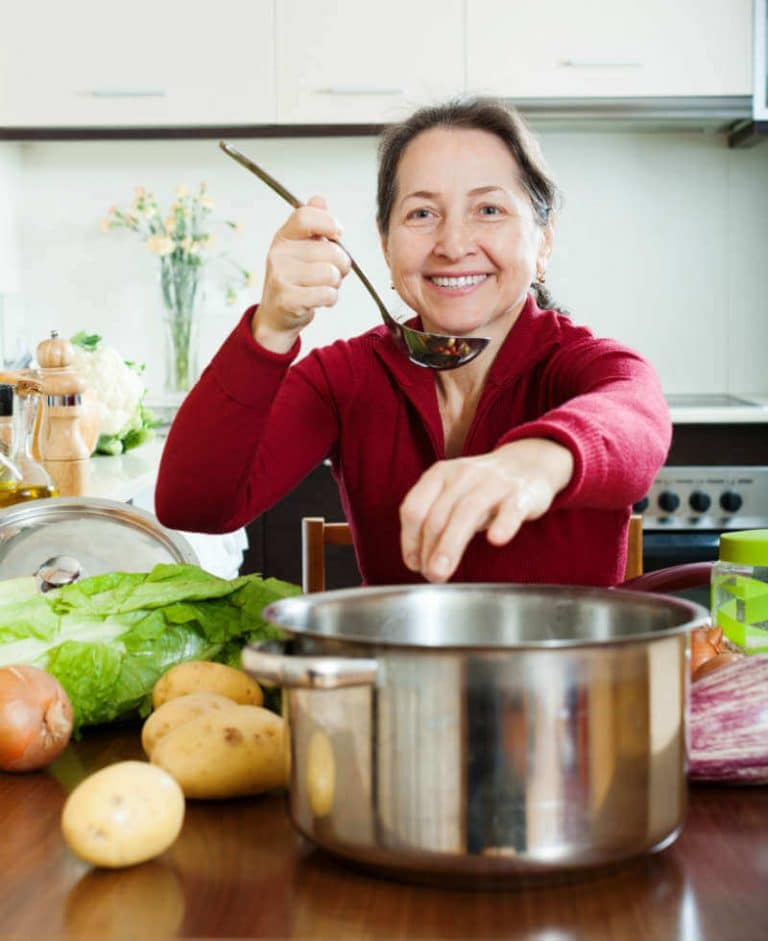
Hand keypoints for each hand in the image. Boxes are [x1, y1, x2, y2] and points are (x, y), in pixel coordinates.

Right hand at [252, 196, 351, 351]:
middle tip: (333, 273)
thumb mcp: (301, 249)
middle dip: (341, 264)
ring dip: (335, 283)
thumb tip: (320, 200)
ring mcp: (280, 276)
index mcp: (284, 237)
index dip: (328, 222)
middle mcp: (278, 253)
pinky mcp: (287, 299)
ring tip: (324, 287)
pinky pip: (327, 294)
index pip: (305, 216)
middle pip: (329, 250)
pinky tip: (320, 300)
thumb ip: (313, 225)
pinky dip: (331, 299)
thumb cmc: (295, 281)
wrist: (277, 317)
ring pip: (330, 273)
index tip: (338, 233)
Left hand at [399, 439, 573, 582]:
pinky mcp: (521, 493)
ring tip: (443, 571)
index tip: (414, 564)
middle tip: (430, 575)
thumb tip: (418, 561)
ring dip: (451, 545)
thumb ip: (434, 522)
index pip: (414, 508)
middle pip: (438, 515)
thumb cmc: (482, 488)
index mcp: (439, 475)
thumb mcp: (452, 496)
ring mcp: (493, 483)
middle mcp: (463, 476)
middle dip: (430, 550)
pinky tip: (496, 540)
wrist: (529, 464)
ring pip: (467, 513)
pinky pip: (511, 509)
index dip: (409, 540)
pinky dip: (503, 524)